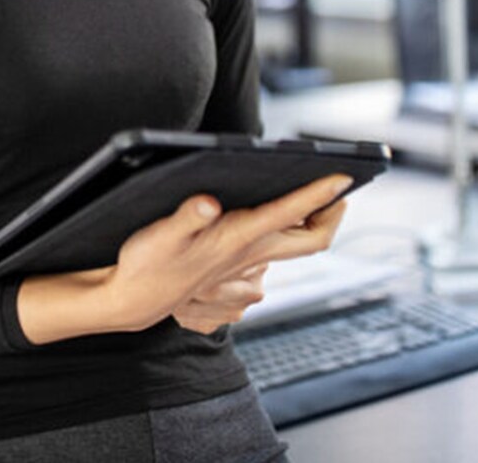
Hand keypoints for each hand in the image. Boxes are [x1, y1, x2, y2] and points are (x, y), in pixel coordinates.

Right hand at [16, 174, 349, 344]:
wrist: (134, 301)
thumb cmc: (146, 264)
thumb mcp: (160, 235)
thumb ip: (186, 216)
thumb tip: (208, 201)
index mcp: (238, 240)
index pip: (291, 215)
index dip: (319, 193)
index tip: (343, 175)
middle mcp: (251, 255)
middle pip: (313, 240)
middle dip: (332, 212)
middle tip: (337, 187)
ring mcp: (248, 266)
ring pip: (295, 246)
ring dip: (308, 222)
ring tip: (310, 195)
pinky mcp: (238, 269)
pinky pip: (274, 252)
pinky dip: (283, 233)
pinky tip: (269, 217)